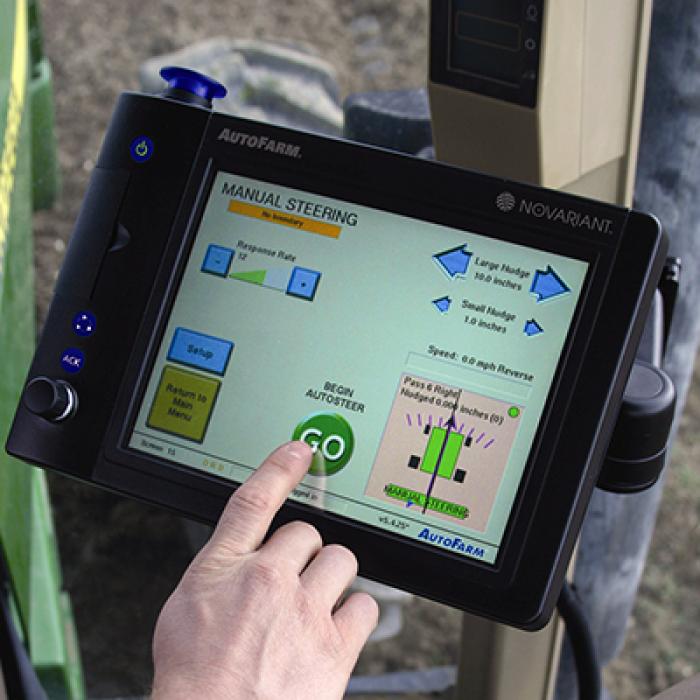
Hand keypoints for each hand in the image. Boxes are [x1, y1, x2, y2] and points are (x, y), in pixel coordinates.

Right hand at [151, 441, 378, 699]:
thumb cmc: (195, 679)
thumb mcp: (186, 612)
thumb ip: (220, 574)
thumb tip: (245, 557)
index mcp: (224, 570)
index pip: (255, 500)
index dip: (279, 468)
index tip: (299, 451)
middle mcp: (267, 581)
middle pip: (307, 533)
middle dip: (303, 554)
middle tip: (292, 582)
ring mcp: (304, 611)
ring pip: (341, 561)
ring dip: (331, 578)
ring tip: (315, 604)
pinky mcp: (335, 645)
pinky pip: (364, 604)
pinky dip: (354, 613)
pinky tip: (335, 628)